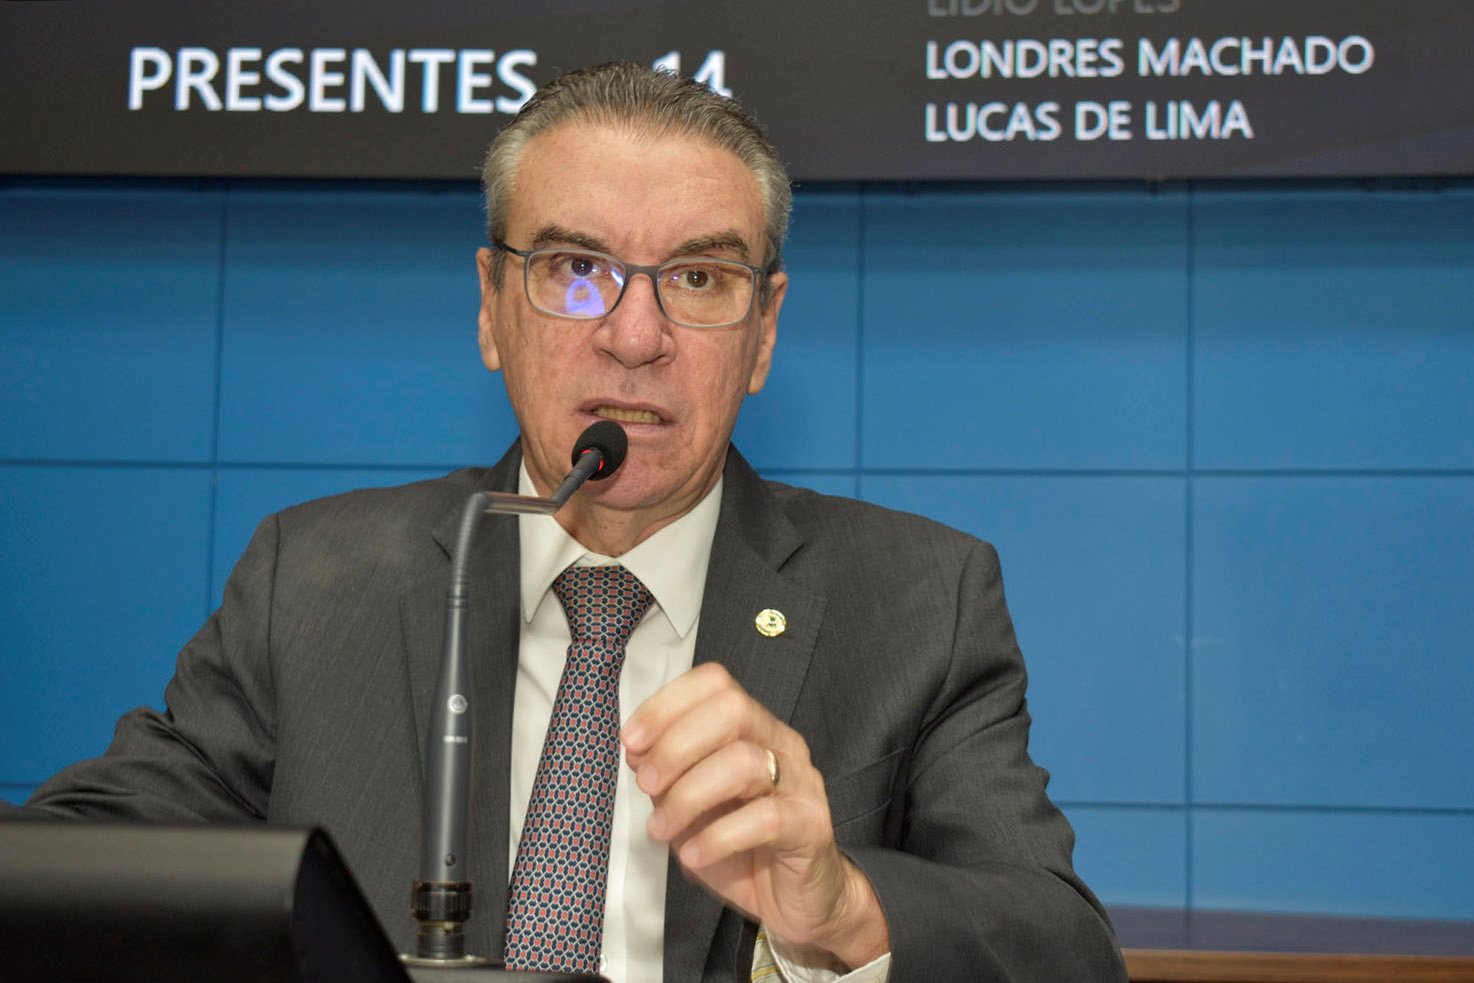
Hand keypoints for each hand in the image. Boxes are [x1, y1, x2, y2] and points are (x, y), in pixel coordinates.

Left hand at [621, 663, 888, 969]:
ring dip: (688, 796)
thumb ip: (668, 774)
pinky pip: (764, 819)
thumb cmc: (743, 848)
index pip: (715, 683)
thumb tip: (636, 750)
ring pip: (744, 762)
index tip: (631, 741)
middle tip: (646, 784)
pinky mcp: (811, 827)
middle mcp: (781, 744)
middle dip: (675, 745)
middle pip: (732, 709)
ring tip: (662, 828)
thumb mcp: (692, 806)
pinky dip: (717, 837)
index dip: (666, 705)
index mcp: (754, 728)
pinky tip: (693, 855)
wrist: (797, 899)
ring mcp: (801, 783)